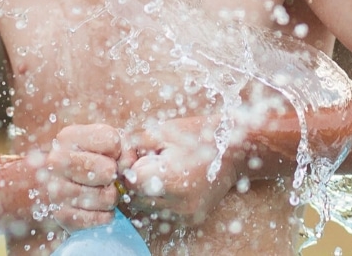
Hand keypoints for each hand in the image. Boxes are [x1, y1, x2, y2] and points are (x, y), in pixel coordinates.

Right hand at [34, 123, 122, 231]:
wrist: (70, 187)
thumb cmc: (95, 161)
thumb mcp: (110, 146)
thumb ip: (126, 150)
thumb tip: (127, 170)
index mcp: (68, 137)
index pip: (111, 141)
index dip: (118, 151)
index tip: (109, 155)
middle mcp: (57, 160)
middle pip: (107, 170)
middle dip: (114, 176)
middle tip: (106, 178)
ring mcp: (56, 189)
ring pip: (106, 197)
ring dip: (111, 198)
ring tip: (101, 192)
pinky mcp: (61, 215)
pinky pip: (100, 219)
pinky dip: (106, 216)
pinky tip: (98, 208)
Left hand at [120, 116, 239, 224]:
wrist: (236, 150)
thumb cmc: (197, 135)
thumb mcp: (162, 131)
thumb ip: (133, 145)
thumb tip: (115, 159)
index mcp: (171, 180)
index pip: (131, 182)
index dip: (132, 166)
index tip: (143, 155)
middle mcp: (179, 204)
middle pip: (136, 198)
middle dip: (138, 180)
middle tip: (154, 161)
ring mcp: (186, 215)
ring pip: (147, 209)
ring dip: (147, 192)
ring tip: (164, 172)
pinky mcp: (191, 220)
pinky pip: (163, 214)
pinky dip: (162, 200)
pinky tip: (173, 183)